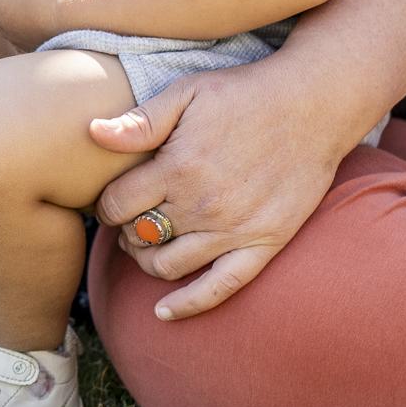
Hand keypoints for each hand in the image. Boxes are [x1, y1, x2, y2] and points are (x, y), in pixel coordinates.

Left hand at [87, 60, 344, 319]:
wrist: (313, 106)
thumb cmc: (244, 95)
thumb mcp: (186, 93)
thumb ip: (140, 121)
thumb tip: (91, 133)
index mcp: (178, 169)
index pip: (116, 205)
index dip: (105, 205)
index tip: (111, 200)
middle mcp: (203, 206)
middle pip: (138, 237)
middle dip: (125, 231)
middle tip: (130, 219)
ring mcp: (234, 230)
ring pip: (168, 266)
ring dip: (147, 260)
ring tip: (147, 244)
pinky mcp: (265, 243)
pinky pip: (221, 288)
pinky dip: (187, 304)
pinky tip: (163, 313)